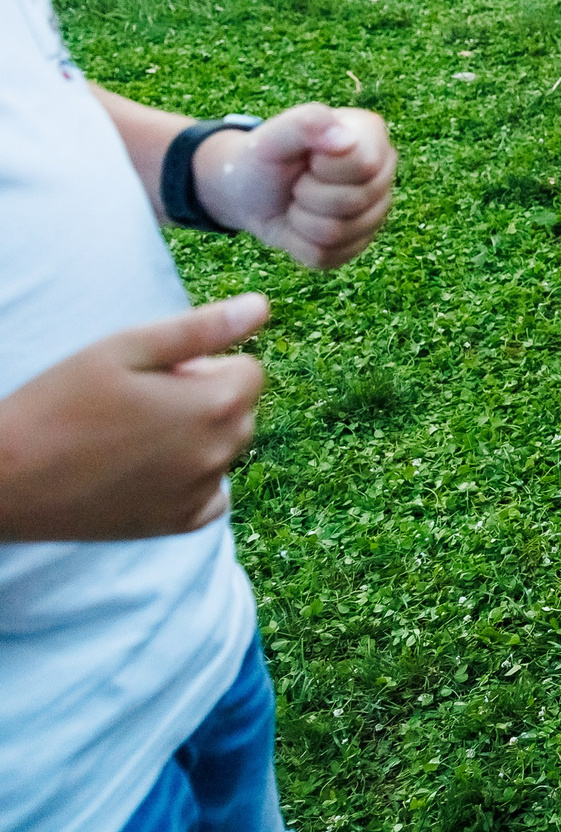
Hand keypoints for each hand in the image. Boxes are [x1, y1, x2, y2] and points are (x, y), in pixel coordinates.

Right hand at [0, 295, 268, 540]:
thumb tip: (262, 307)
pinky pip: (214, 495)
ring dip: (198, 437)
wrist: (5, 480)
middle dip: (205, 398)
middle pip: (241, 409)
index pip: (250, 370)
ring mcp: (200, 493)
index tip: (156, 376)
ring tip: (131, 436)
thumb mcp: (125, 348)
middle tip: (138, 404)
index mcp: (215, 405)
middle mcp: (220, 453)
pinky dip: (193, 481)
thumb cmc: (58, 404)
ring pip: (226, 449)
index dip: (203, 365)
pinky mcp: (179, 525)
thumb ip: (202, 327)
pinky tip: (145, 471)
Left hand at [197, 104, 396, 269]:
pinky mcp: (358, 243)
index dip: (324, 169)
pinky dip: (299, 245)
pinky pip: (329, 256)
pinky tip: (298, 225)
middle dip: (308, 196)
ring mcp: (375, 211)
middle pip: (354, 202)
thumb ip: (306, 124)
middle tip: (297, 183)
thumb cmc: (263, 159)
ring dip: (301, 221)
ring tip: (296, 203)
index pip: (365, 165)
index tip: (306, 159)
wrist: (248, 193)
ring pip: (339, 233)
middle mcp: (382, 173)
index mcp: (371, 137)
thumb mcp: (273, 136)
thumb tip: (347, 140)